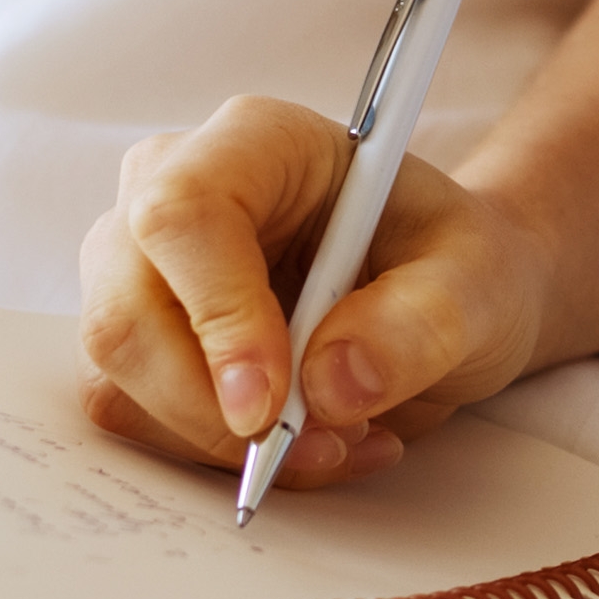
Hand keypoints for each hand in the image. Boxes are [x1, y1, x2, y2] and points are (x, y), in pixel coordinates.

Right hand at [76, 94, 554, 489]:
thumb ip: (418, 325)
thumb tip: (330, 385)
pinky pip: (137, 416)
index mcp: (257, 144)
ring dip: (221, 440)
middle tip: (320, 444)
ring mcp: (141, 268)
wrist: (444, 294)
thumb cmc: (454, 264)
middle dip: (213, 409)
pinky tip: (308, 443)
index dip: (216, 316)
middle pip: (127, 311)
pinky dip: (215, 454)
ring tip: (341, 439)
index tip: (271, 406)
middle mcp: (173, 191)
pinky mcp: (140, 339)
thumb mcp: (477, 282)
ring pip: (121, 376)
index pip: (184, 214)